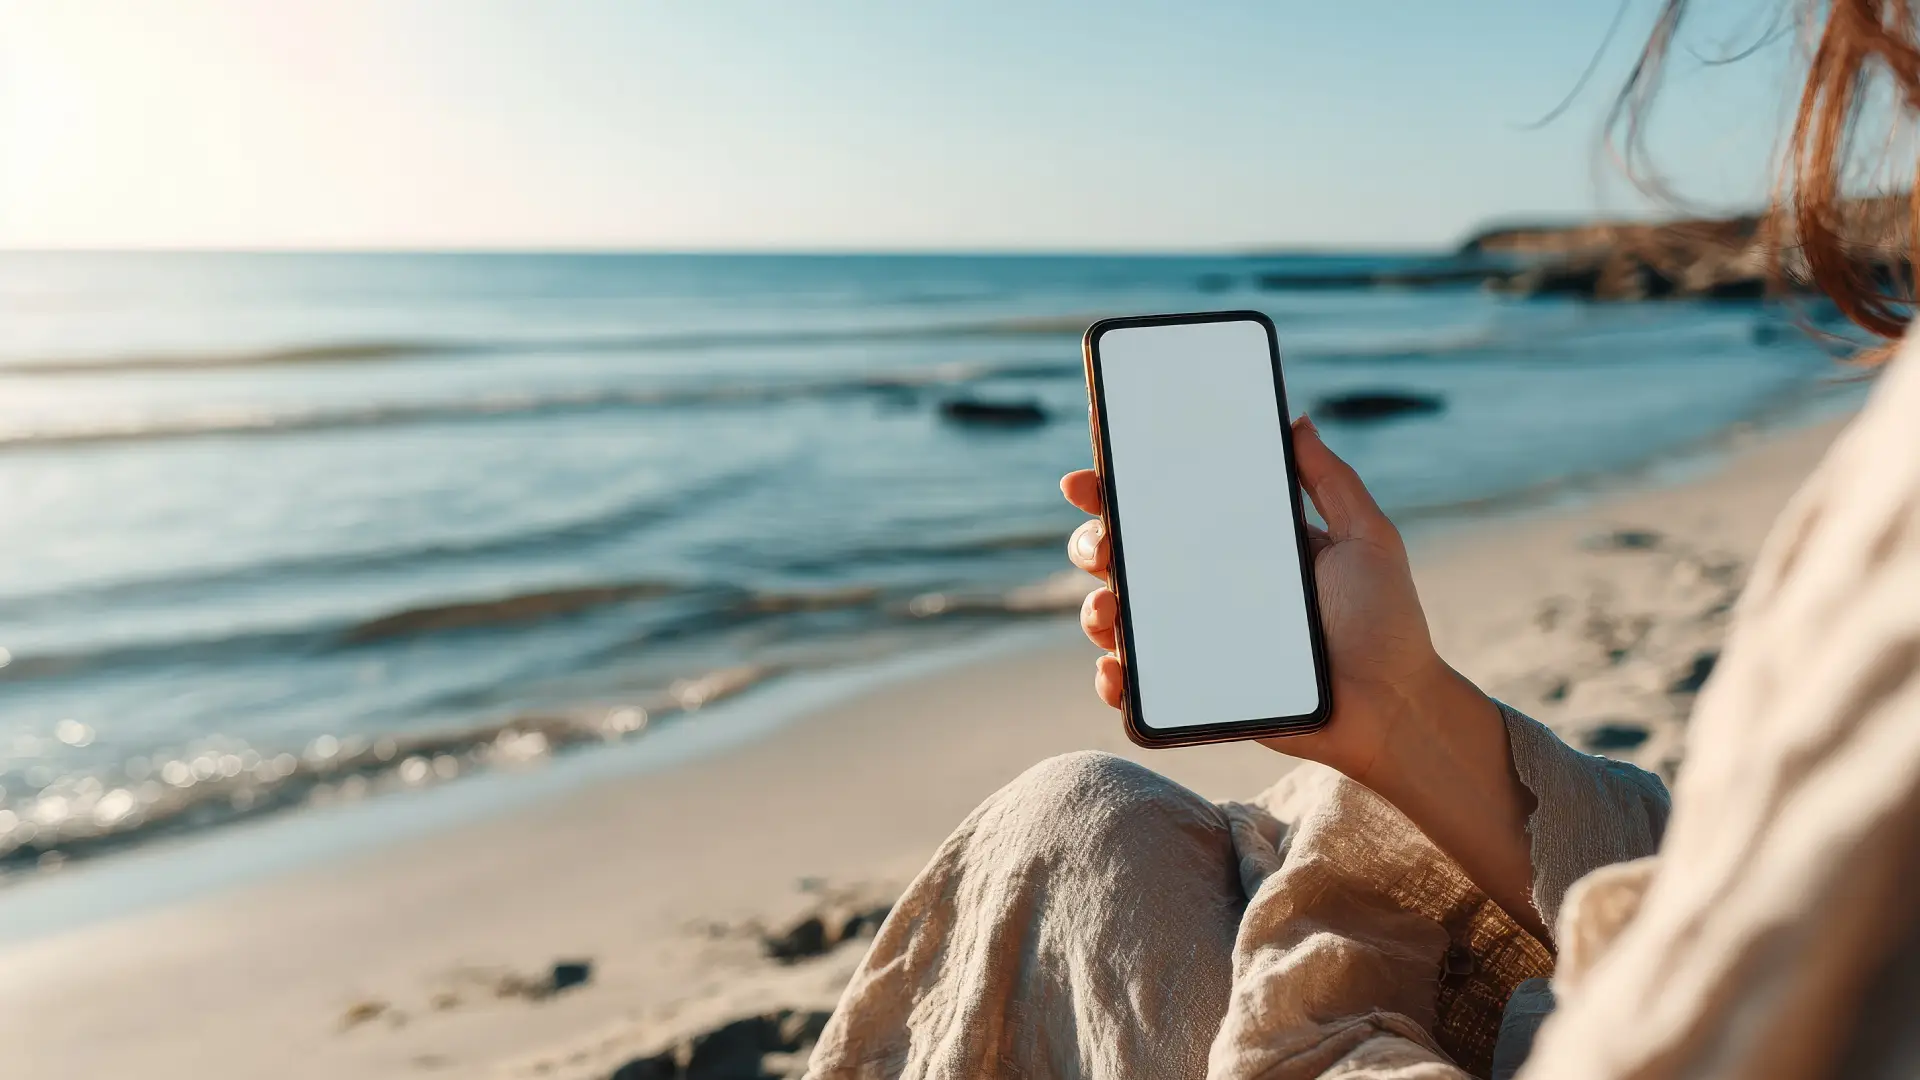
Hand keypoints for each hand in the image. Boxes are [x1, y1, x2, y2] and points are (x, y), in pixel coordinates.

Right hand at [1063, 416, 1546, 940]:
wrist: (1395, 706)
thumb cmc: (1388, 622)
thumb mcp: (1365, 537)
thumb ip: (1330, 480)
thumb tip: (1297, 420)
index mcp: (1237, 547)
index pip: (1165, 508)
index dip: (1119, 487)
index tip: (1091, 473)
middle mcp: (1207, 591)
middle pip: (1125, 559)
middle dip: (1094, 542)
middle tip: (1103, 541)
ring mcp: (1196, 643)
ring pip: (1119, 620)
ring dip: (1097, 608)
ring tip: (1110, 609)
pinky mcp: (1197, 695)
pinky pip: (1138, 689)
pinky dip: (1114, 679)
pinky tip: (1117, 669)